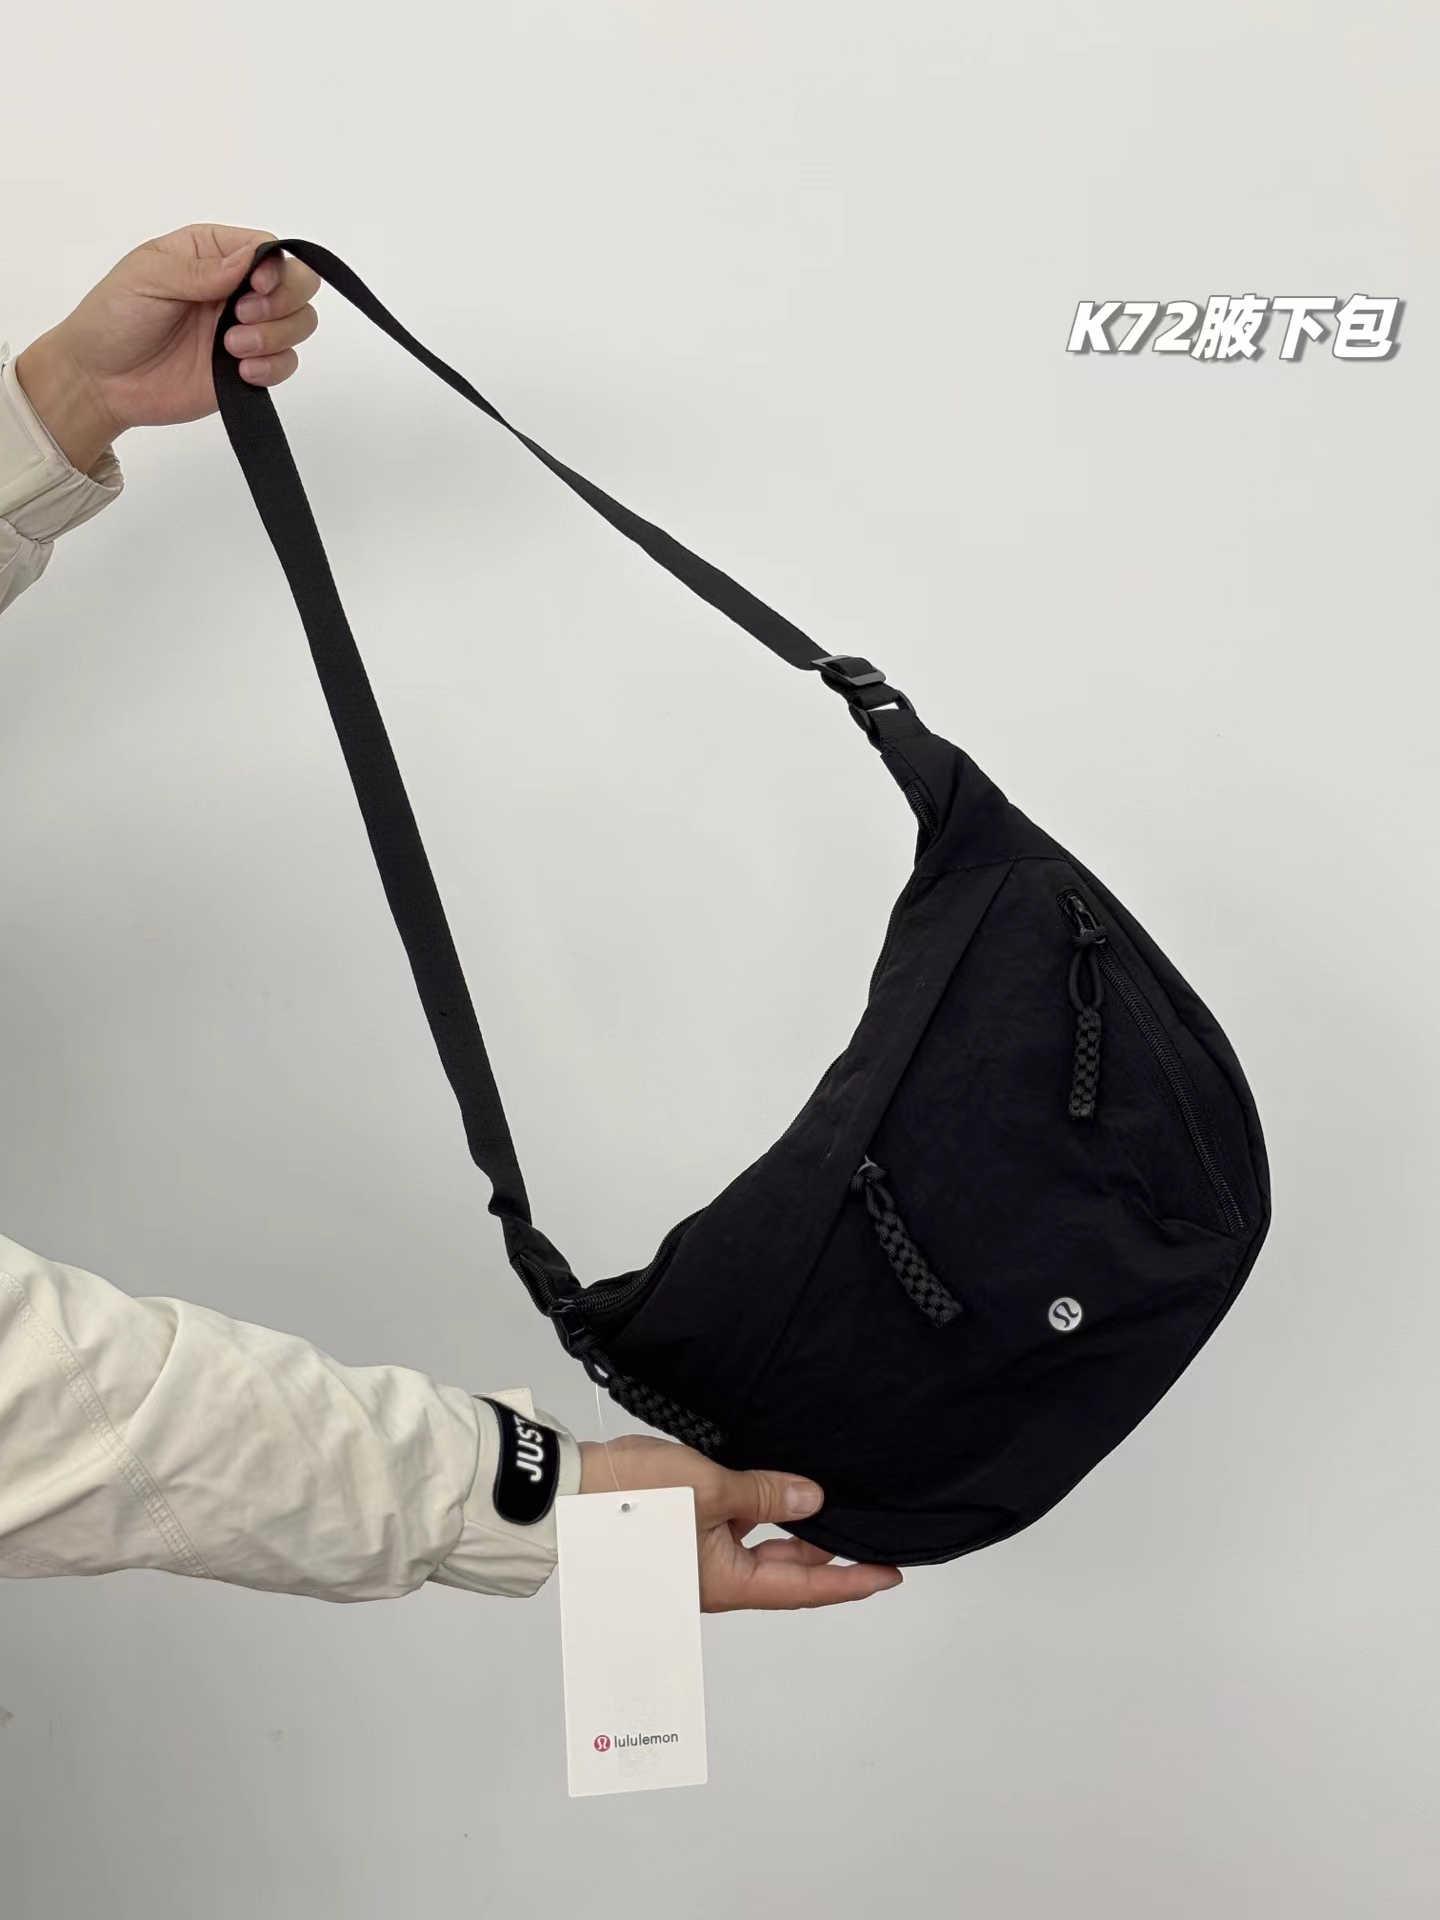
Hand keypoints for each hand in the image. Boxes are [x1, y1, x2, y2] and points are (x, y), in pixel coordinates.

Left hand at [14, 222, 321, 474]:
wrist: (101, 381)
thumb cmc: (113, 319)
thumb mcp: (147, 277)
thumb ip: (200, 269)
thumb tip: (250, 260)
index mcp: (212, 253)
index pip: (269, 248)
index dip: (276, 267)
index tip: (256, 287)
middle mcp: (236, 288)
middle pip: (298, 283)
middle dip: (283, 302)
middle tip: (242, 317)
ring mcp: (245, 330)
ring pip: (300, 324)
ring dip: (276, 336)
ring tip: (232, 348)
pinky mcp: (248, 369)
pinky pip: (287, 364)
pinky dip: (273, 368)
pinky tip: (241, 371)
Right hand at [579, 1433, 902, 1612]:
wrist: (566, 1493)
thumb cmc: (628, 1498)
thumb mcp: (712, 1488)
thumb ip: (766, 1495)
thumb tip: (811, 1500)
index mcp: (726, 1583)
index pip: (806, 1589)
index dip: (851, 1582)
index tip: (888, 1576)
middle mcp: (713, 1581)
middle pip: (783, 1573)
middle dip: (822, 1554)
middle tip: (860, 1532)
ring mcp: (693, 1562)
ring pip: (756, 1551)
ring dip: (787, 1531)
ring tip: (817, 1502)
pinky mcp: (676, 1539)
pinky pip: (729, 1535)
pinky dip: (755, 1516)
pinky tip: (767, 1490)